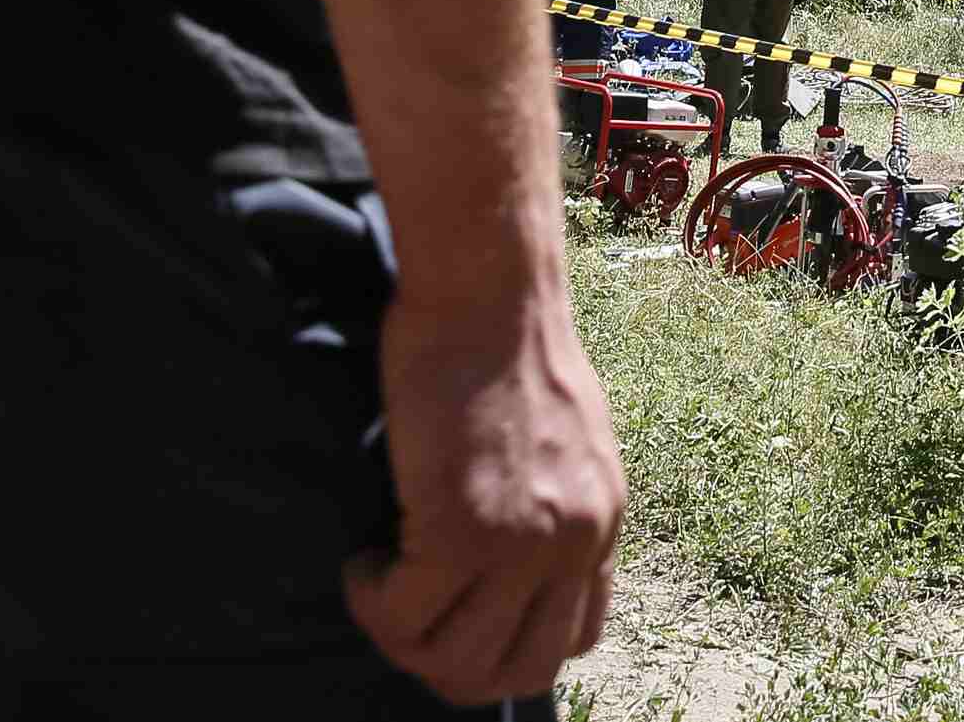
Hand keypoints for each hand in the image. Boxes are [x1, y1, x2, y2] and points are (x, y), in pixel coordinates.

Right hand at [345, 294, 621, 704]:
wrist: (491, 291)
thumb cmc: (510, 344)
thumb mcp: (568, 436)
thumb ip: (555, 501)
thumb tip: (510, 556)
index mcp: (602, 520)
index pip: (571, 640)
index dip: (504, 647)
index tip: (456, 613)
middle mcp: (574, 542)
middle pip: (516, 672)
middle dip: (449, 666)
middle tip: (405, 616)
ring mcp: (524, 542)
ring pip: (452, 660)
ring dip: (401, 635)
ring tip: (379, 580)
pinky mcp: (464, 527)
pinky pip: (403, 614)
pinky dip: (370, 599)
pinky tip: (362, 556)